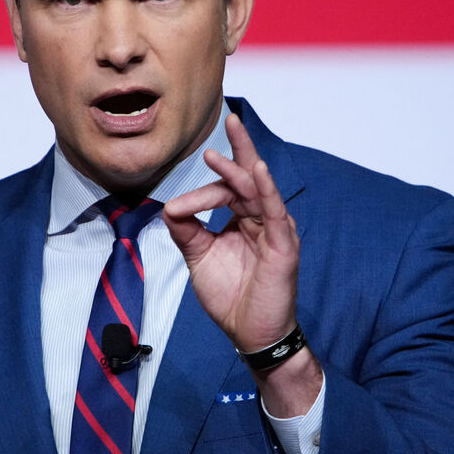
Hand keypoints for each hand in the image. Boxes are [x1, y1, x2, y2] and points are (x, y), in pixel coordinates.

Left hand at [162, 113, 299, 351]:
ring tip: (229, 140)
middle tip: (229, 120)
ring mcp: (276, 230)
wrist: (249, 333)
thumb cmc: (231, 296)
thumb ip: (186, 230)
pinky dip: (266, 189)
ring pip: (259, 190)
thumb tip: (169, 205)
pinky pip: (275, 211)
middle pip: (249, 178)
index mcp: (245, 219)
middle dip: (239, 148)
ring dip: (243, 165)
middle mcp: (263, 219)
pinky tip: (256, 170)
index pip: (227, 191)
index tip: (178, 207)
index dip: (202, 192)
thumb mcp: (200, 257)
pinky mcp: (284, 245)